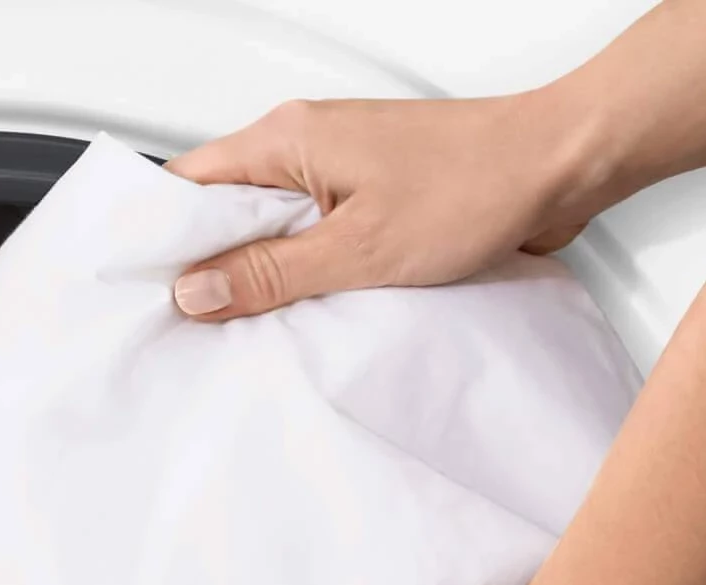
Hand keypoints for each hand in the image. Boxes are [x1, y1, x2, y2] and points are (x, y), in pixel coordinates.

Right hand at [167, 94, 601, 319]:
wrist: (561, 164)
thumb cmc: (479, 184)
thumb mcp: (360, 250)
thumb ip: (272, 273)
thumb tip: (199, 291)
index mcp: (287, 139)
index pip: (186, 186)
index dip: (158, 241)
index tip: (145, 292)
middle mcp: (306, 142)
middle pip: (222, 208)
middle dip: (207, 266)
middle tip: (195, 324)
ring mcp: (338, 165)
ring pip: (269, 224)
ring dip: (260, 271)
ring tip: (251, 322)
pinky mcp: (369, 190)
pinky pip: (312, 232)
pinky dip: (303, 268)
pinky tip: (308, 304)